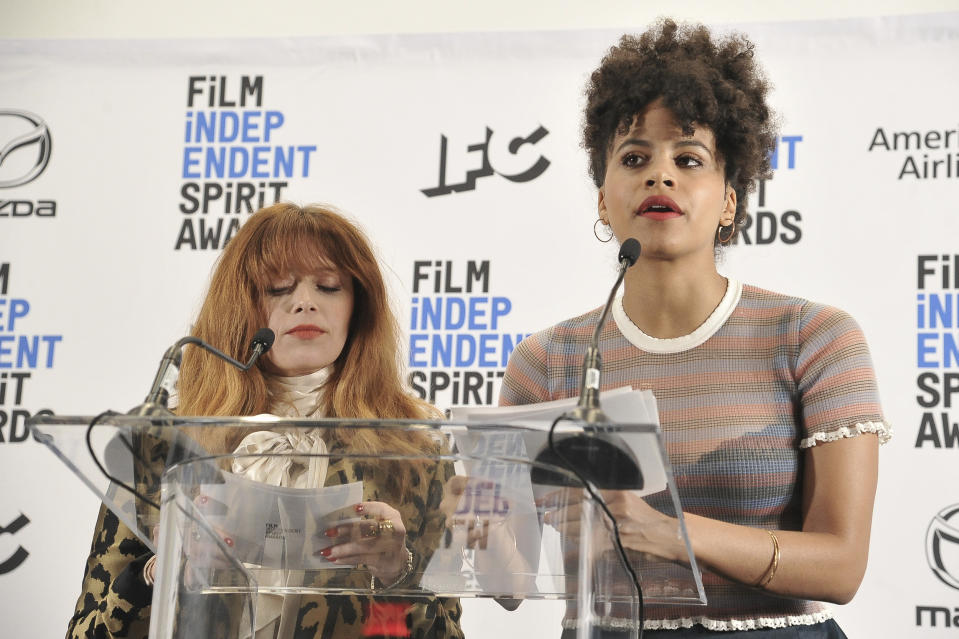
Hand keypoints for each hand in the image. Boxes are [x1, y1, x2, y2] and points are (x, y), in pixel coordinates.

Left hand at [320, 501, 408, 584]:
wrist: (397, 563)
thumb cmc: (383, 540)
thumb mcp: (379, 528)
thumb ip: (364, 525)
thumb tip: (335, 524)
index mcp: (393, 517)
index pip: (382, 509)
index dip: (369, 507)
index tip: (354, 508)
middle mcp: (396, 531)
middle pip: (369, 528)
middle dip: (347, 530)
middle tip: (329, 532)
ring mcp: (392, 548)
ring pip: (364, 546)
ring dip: (343, 549)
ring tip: (327, 551)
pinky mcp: (385, 562)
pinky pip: (362, 559)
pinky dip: (347, 559)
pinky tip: (336, 559)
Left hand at [544, 489, 681, 561]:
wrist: (669, 537)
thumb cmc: (646, 518)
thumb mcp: (627, 499)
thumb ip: (604, 498)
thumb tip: (577, 500)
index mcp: (617, 491)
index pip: (581, 490)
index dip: (559, 495)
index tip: (545, 499)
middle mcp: (615, 505)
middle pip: (578, 508)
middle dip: (558, 514)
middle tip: (547, 516)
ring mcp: (617, 524)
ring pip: (582, 526)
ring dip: (565, 528)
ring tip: (555, 526)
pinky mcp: (617, 542)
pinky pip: (592, 543)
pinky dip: (581, 543)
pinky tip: (573, 542)